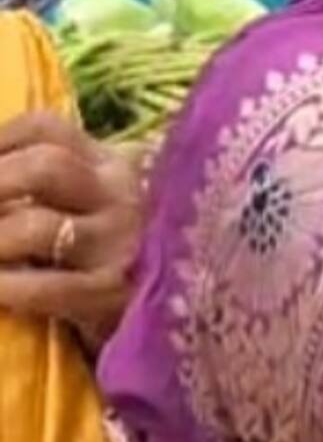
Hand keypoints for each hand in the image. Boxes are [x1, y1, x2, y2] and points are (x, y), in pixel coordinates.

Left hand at [0, 112, 144, 343]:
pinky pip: (44, 288)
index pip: (46, 130)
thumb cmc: (127, 253)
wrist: (186, 310)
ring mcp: (119, 244)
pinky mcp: (113, 295)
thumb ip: (66, 183)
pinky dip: (4, 286)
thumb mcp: (108, 203)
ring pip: (34, 226)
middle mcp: (121, 194)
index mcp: (113, 164)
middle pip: (43, 167)